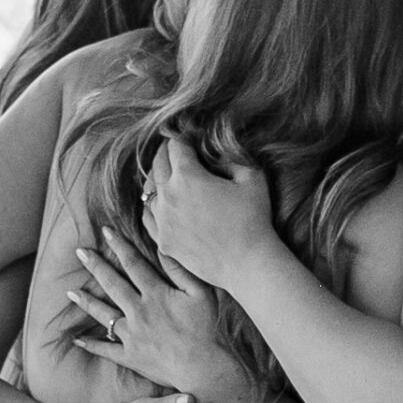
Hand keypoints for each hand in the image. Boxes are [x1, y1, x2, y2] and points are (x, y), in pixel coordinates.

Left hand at [66, 229, 264, 402]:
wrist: (204, 369)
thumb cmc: (208, 330)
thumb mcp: (201, 294)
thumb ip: (181, 271)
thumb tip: (164, 248)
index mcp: (156, 294)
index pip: (134, 264)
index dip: (120, 246)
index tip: (106, 231)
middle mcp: (138, 312)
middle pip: (113, 284)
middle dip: (96, 266)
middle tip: (80, 252)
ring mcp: (132, 336)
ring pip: (103, 315)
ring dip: (86, 302)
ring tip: (70, 292)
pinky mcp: (131, 357)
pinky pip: (106, 350)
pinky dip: (91, 345)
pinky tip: (78, 340)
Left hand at [142, 138, 278, 289]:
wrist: (247, 264)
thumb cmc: (254, 219)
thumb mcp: (252, 178)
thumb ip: (231, 159)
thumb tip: (216, 154)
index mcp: (187, 175)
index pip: (175, 146)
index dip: (182, 138)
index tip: (187, 138)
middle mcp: (168, 196)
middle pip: (157, 165)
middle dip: (165, 154)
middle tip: (173, 151)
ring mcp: (162, 221)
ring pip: (147, 192)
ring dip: (156, 180)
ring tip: (165, 177)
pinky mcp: (163, 241)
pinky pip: (148, 218)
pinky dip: (153, 207)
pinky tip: (161, 205)